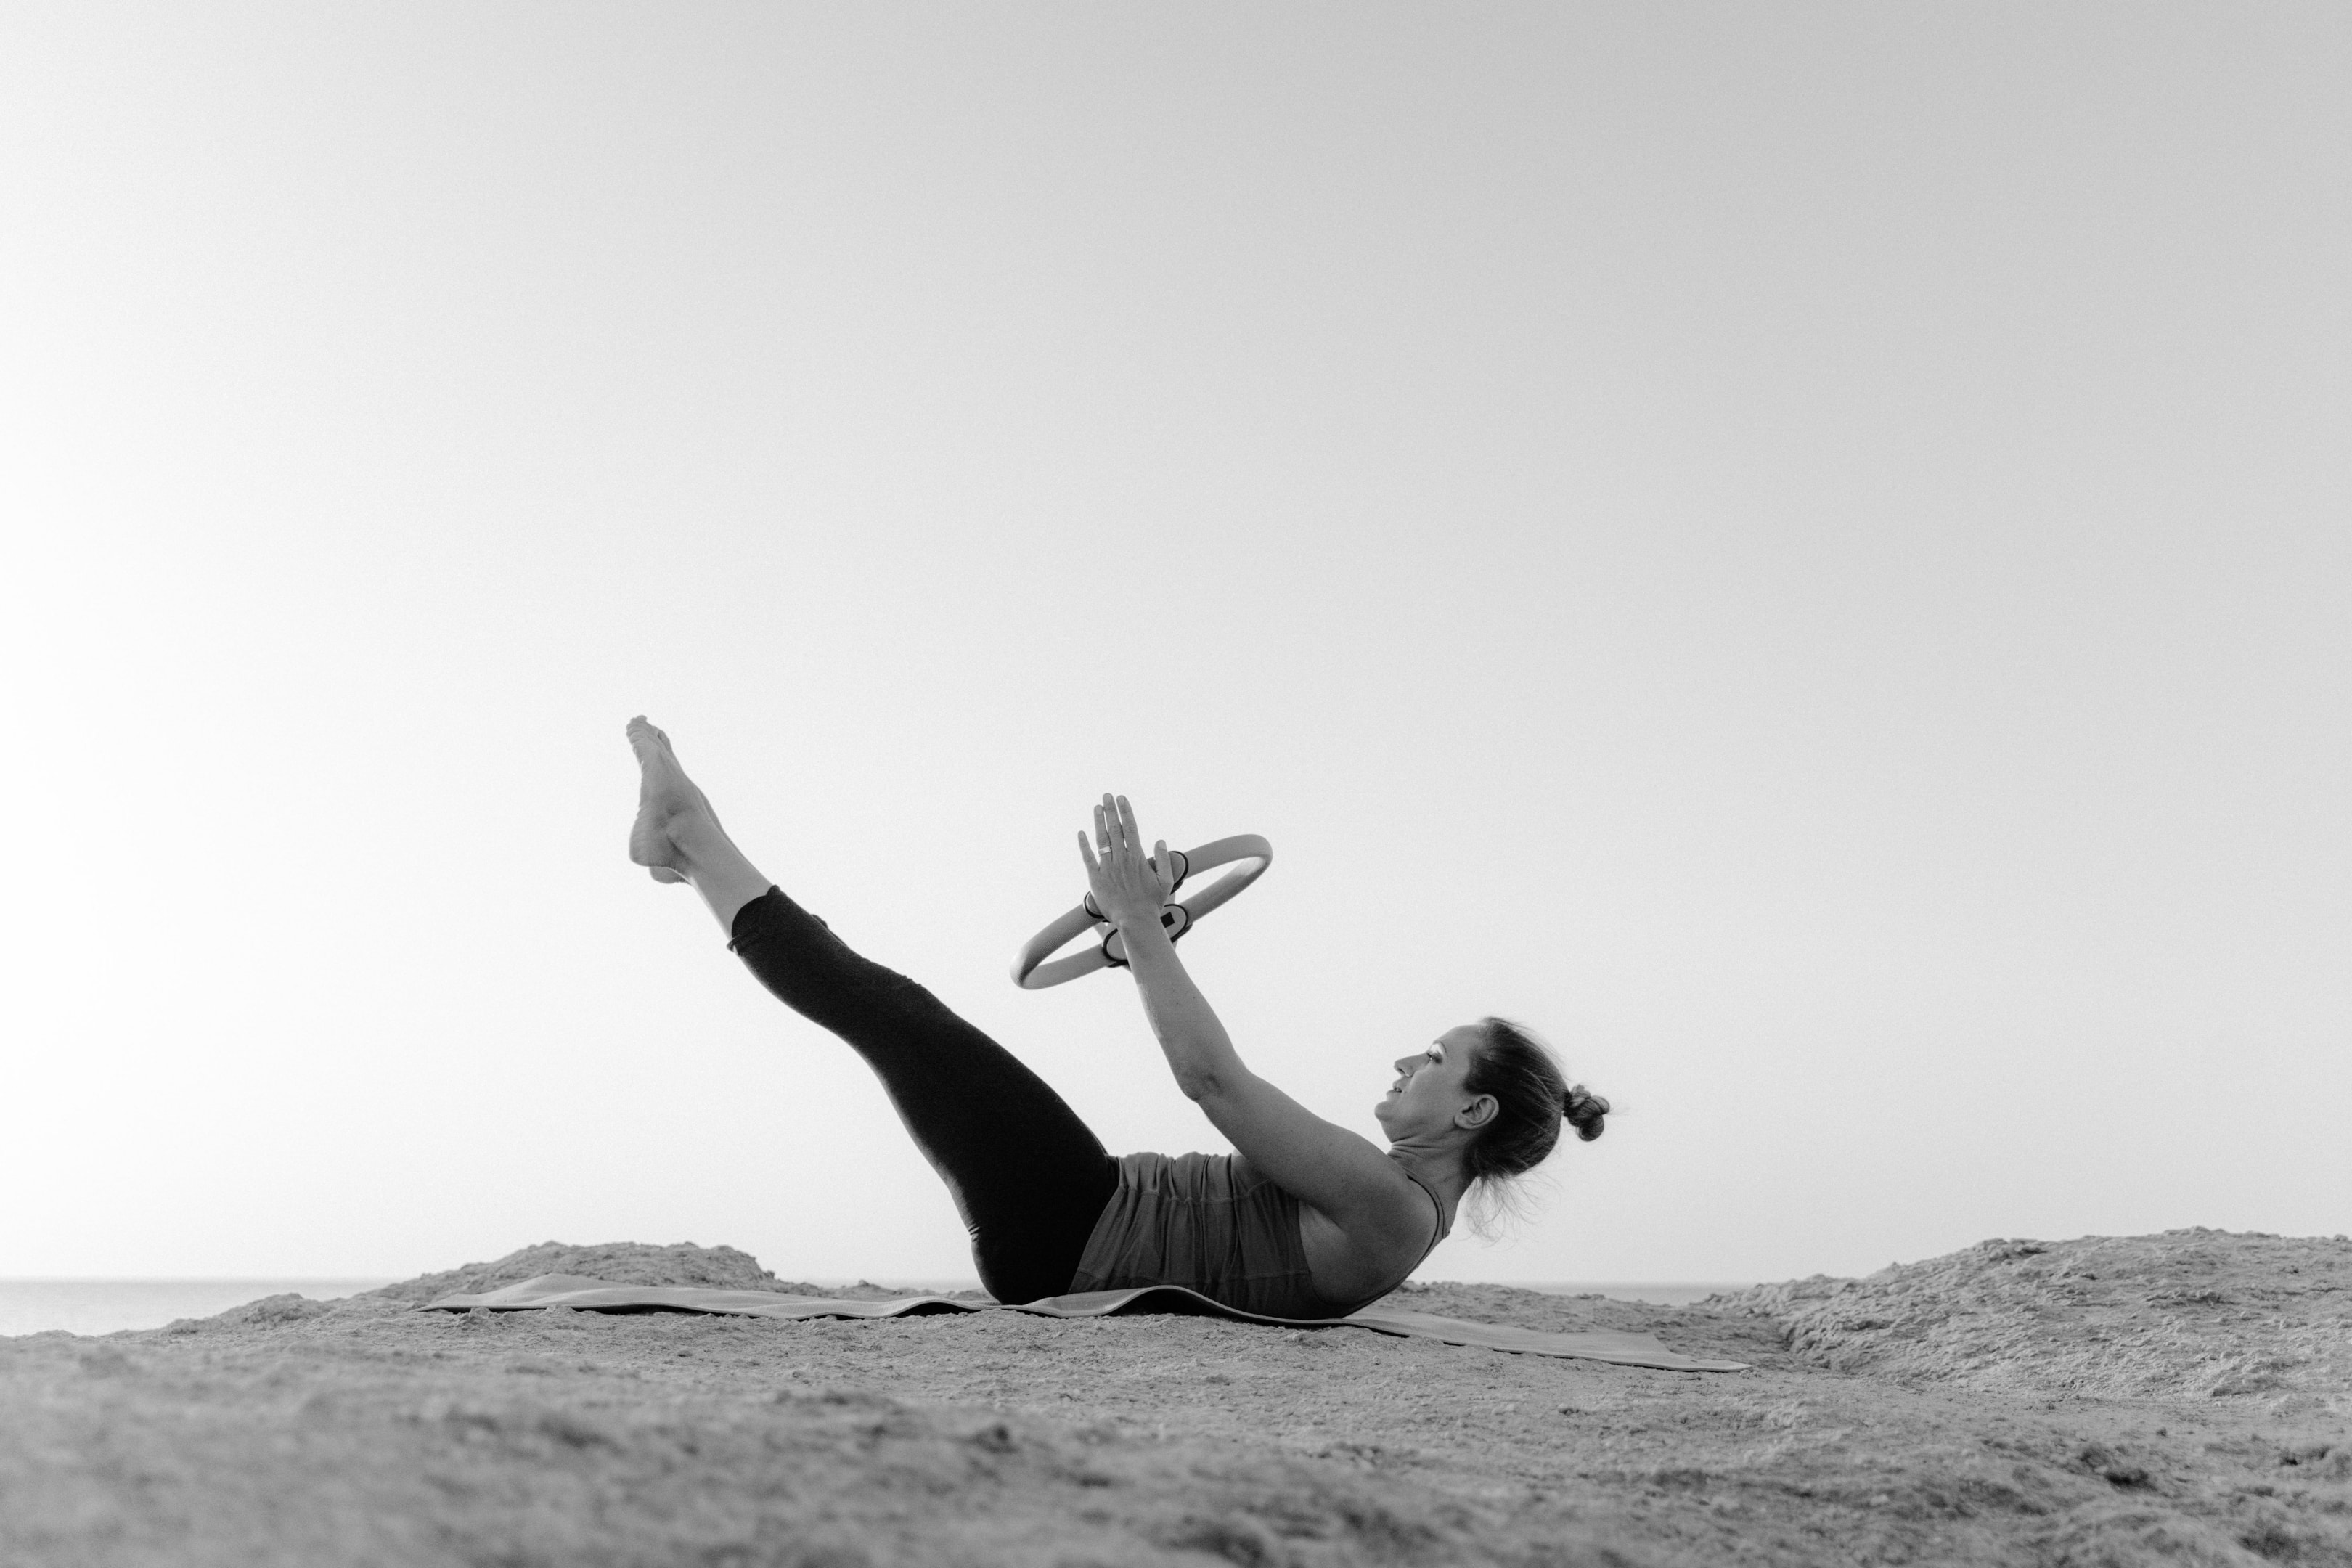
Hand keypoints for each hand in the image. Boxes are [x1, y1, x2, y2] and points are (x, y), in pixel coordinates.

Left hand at [1077, 794, 1176, 927]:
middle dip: (1110, 810)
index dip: (1125, 811)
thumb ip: (1164, 860)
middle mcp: (1121, 859)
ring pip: (1101, 840)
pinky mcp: (1095, 878)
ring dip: (1098, 822)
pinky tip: (1081, 832)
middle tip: (1106, 795)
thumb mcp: (1166, 881)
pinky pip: (1088, 858)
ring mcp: (1107, 868)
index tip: (1122, 798)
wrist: (1135, 921)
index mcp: (1137, 858)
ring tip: (1096, 807)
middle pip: (1114, 829)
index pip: (1130, 828)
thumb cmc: (1152, 903)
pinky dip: (1084, 845)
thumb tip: (1160, 841)